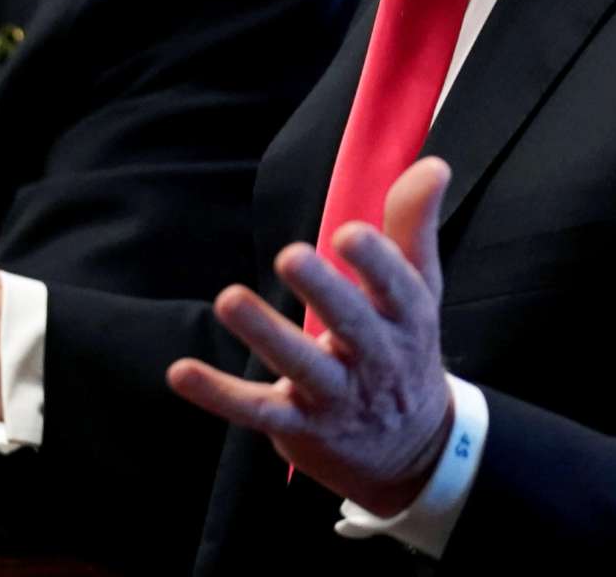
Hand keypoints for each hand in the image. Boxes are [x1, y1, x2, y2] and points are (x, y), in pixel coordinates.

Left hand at [167, 156, 455, 515]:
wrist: (412, 452)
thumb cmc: (405, 348)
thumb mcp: (421, 290)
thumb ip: (415, 225)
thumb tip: (433, 163)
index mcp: (406, 320)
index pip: (397, 288)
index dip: (377, 261)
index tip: (349, 232)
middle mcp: (375, 359)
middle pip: (351, 325)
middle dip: (323, 292)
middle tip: (290, 255)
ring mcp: (335, 396)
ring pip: (300, 366)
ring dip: (264, 334)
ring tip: (229, 298)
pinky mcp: (298, 427)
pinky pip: (256, 411)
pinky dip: (219, 394)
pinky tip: (181, 372)